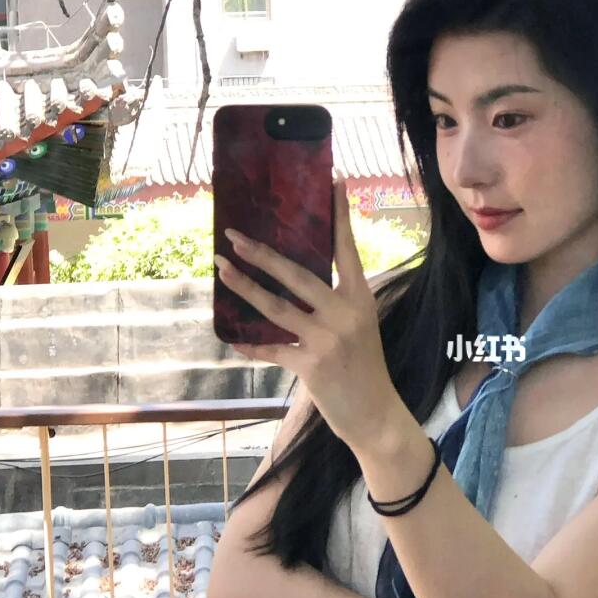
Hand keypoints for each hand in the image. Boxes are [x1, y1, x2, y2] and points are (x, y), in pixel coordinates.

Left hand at [213, 174, 400, 451]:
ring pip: (276, 306)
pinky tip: (231, 340)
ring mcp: (328, 338)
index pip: (347, 249)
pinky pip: (271, 348)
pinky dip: (250, 345)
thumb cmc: (365, 369)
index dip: (340, 216)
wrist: (376, 415)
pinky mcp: (312, 364)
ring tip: (222, 269)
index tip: (333, 182)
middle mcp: (345, 313)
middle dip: (261, 253)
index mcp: (361, 298)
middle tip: (233, 235)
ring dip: (244, 287)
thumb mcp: (360, 327)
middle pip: (296, 273)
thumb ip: (335, 303)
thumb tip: (294, 281)